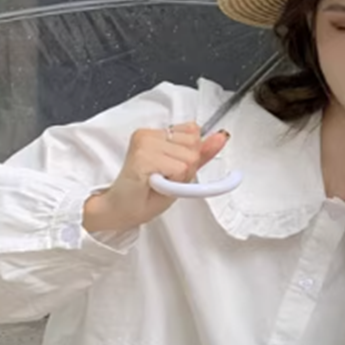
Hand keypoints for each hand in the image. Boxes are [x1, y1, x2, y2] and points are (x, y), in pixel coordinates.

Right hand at [83, 122, 229, 232]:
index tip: (171, 169)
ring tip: (159, 182)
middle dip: (186, 168)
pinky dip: (173, 182)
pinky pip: (179, 169)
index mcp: (158, 133)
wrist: (122, 211)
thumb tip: (222, 137)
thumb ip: (201, 153)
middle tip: (165, 178)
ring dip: (179, 177)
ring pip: (188, 159)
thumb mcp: (182, 173)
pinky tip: (155, 183)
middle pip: (194, 146)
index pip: (194, 133)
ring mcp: (145, 142)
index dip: (190, 157)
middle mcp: (150, 133)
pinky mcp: (142, 156)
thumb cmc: (147, 194)